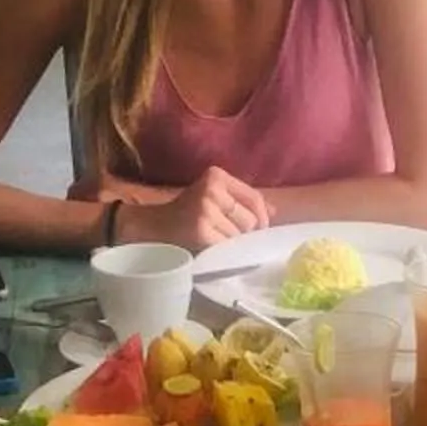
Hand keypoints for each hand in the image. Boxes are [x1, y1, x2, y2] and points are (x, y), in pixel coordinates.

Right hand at [123, 167, 271, 250]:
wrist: (151, 225)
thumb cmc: (185, 213)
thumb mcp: (213, 198)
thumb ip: (242, 201)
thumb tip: (275, 211)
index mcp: (216, 175)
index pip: (254, 198)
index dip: (263, 216)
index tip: (260, 229)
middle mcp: (212, 188)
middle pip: (251, 220)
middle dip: (243, 232)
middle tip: (223, 232)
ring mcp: (205, 209)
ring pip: (240, 235)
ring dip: (231, 242)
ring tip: (212, 237)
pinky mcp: (200, 229)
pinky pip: (227, 246)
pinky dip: (221, 250)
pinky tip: (207, 244)